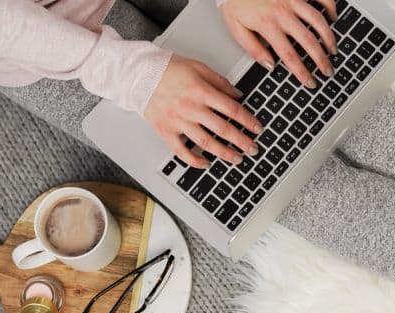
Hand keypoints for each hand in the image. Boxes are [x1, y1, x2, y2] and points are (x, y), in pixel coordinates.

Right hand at [144, 55, 262, 167]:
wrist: (137, 74)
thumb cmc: (167, 69)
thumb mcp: (198, 67)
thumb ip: (220, 82)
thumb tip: (238, 95)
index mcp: (201, 91)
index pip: (232, 110)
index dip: (248, 121)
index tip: (257, 128)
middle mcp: (191, 108)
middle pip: (223, 129)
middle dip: (242, 141)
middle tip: (253, 149)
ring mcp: (178, 121)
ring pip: (206, 143)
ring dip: (224, 153)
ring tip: (237, 159)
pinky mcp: (165, 131)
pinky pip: (181, 151)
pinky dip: (194, 160)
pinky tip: (206, 164)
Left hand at [220, 0, 337, 88]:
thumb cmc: (234, 1)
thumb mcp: (235, 28)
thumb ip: (253, 48)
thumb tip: (270, 65)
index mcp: (267, 25)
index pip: (289, 55)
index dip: (301, 72)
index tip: (309, 82)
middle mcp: (282, 12)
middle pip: (308, 41)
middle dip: (321, 59)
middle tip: (327, 71)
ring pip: (318, 20)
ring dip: (328, 37)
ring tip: (333, 50)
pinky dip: (330, 6)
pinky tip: (333, 17)